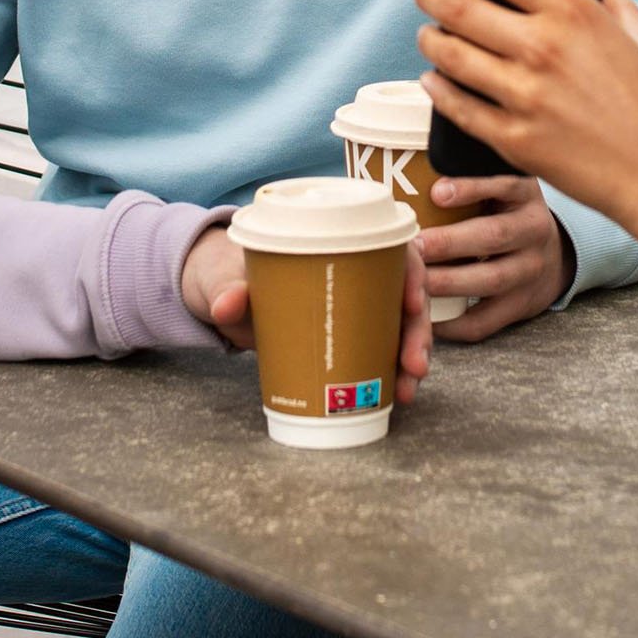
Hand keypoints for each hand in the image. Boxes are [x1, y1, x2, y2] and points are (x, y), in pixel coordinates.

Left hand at [181, 224, 435, 403]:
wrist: (219, 293)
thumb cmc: (229, 272)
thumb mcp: (226, 276)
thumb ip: (228, 288)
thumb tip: (226, 306)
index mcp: (339, 242)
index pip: (394, 249)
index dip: (412, 274)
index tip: (413, 305)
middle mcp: (358, 272)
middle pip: (405, 294)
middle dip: (417, 331)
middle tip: (413, 364)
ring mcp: (356, 305)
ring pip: (401, 326)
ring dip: (411, 357)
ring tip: (406, 389)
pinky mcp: (349, 333)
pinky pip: (384, 349)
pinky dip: (394, 372)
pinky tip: (398, 395)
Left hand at [414, 0, 637, 306]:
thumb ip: (610, 4)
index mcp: (574, 12)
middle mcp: (542, 48)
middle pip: (458, 8)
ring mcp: (524, 96)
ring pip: (449, 56)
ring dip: (429, 40)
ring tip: (427, 35)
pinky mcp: (513, 139)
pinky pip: (457, 107)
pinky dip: (437, 90)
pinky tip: (433, 80)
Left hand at [417, 175, 572, 340]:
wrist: (555, 257)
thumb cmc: (508, 214)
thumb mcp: (503, 188)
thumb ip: (471, 178)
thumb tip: (410, 165)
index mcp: (526, 196)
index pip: (505, 185)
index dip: (472, 188)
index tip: (436, 192)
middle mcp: (534, 232)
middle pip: (494, 237)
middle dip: (448, 242)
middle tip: (412, 245)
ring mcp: (530, 272)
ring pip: (490, 280)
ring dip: (447, 281)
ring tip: (413, 280)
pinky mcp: (520, 306)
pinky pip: (486, 320)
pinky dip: (453, 322)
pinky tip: (426, 317)